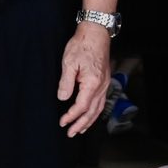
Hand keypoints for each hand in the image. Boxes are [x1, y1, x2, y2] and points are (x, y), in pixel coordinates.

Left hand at [59, 22, 111, 136]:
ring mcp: (105, 85)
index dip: (71, 116)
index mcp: (92, 83)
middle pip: (92, 111)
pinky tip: (89, 115)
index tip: (62, 122)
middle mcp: (102, 86)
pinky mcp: (104, 82)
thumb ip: (66, 82)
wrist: (95, 34)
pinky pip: (101, 102)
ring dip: (89, 121)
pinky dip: (95, 112)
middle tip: (71, 133)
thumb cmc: (81, 46)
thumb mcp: (68, 63)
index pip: (81, 106)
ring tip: (80, 130)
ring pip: (99, 108)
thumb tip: (63, 98)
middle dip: (81, 124)